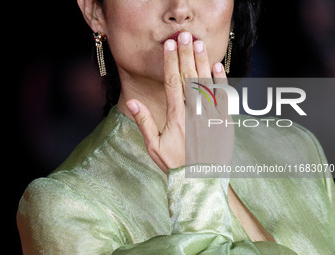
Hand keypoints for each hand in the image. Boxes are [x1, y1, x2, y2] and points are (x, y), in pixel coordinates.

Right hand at [126, 32, 233, 173]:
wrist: (202, 180)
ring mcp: (211, 115)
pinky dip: (220, 81)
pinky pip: (223, 97)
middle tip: (184, 36)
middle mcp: (195, 112)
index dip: (170, 62)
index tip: (169, 45)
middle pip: (190, 77)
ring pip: (207, 83)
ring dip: (202, 61)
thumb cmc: (175, 164)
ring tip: (198, 43)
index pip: (173, 83)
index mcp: (177, 117)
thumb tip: (131, 102)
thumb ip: (143, 122)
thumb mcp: (154, 146)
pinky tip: (217, 66)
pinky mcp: (224, 121)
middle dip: (186, 55)